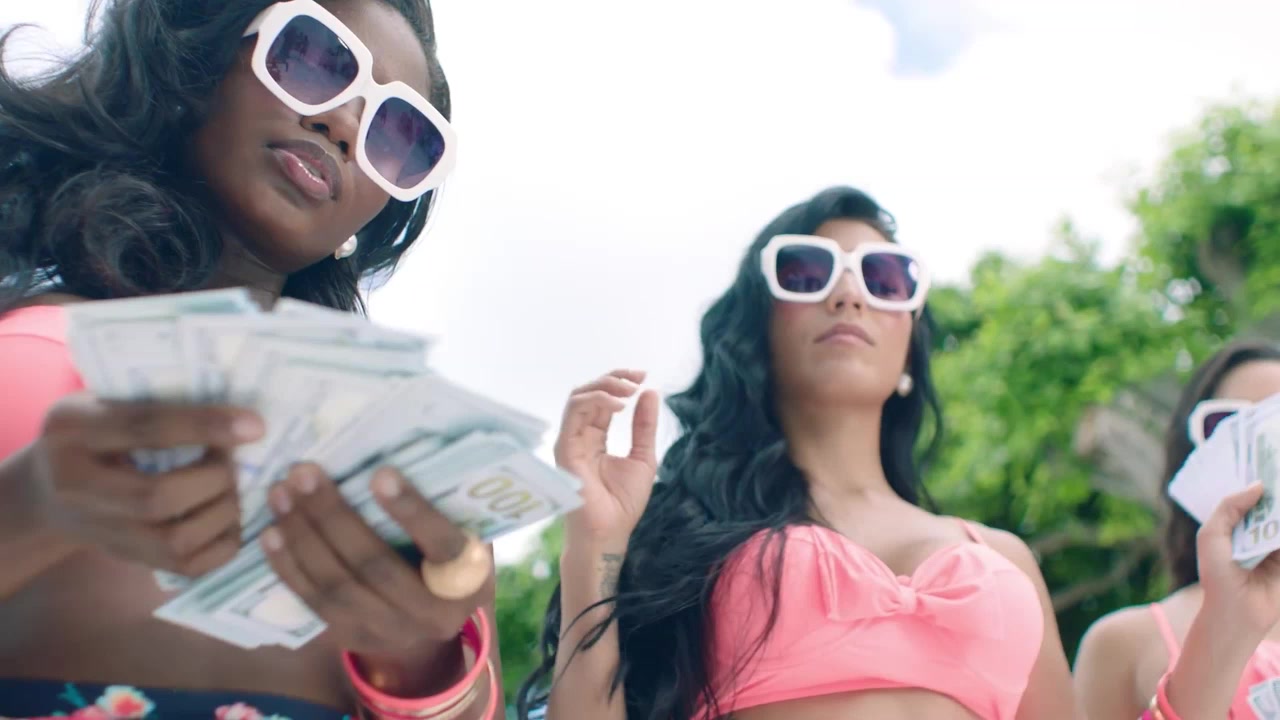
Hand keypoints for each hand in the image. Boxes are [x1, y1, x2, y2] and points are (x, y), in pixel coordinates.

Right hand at [23, 393, 260, 575]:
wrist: (45, 489)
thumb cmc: (94, 433)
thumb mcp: (105, 402)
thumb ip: (156, 404)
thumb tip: (238, 415)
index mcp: (73, 430)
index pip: (144, 427)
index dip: (204, 426)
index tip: (255, 426)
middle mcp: (75, 485)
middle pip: (157, 496)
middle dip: (214, 480)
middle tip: (234, 465)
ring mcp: (96, 530)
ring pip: (173, 540)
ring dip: (222, 514)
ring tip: (232, 491)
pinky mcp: (123, 557)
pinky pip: (183, 567)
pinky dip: (221, 546)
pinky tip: (229, 521)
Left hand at [260, 463, 492, 663]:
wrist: (436, 614)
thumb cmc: (451, 550)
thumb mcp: (463, 529)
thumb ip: (442, 502)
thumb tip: (392, 444)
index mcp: (471, 581)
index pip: (444, 547)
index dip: (412, 511)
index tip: (379, 472)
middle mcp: (435, 616)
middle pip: (376, 567)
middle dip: (334, 517)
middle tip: (304, 473)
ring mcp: (392, 633)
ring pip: (338, 587)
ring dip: (303, 537)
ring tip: (281, 495)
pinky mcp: (354, 638)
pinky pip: (315, 604)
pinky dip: (289, 567)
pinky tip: (271, 533)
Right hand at [554, 369, 660, 547]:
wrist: (610, 533)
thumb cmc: (623, 503)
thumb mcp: (643, 457)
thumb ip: (644, 426)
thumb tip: (650, 393)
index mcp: (595, 438)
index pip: (603, 401)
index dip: (621, 384)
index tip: (644, 379)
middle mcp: (580, 436)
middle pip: (589, 393)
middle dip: (614, 379)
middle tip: (638, 378)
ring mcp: (570, 441)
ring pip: (579, 397)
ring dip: (605, 386)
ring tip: (630, 390)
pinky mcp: (565, 448)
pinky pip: (574, 412)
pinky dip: (596, 400)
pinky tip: (619, 406)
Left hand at [1197, 483, 1279, 635]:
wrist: (1236, 612)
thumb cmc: (1217, 574)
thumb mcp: (1211, 535)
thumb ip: (1229, 507)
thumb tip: (1258, 485)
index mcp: (1242, 526)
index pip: (1257, 498)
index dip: (1266, 482)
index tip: (1272, 459)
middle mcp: (1263, 533)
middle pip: (1276, 507)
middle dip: (1279, 493)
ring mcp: (1279, 548)